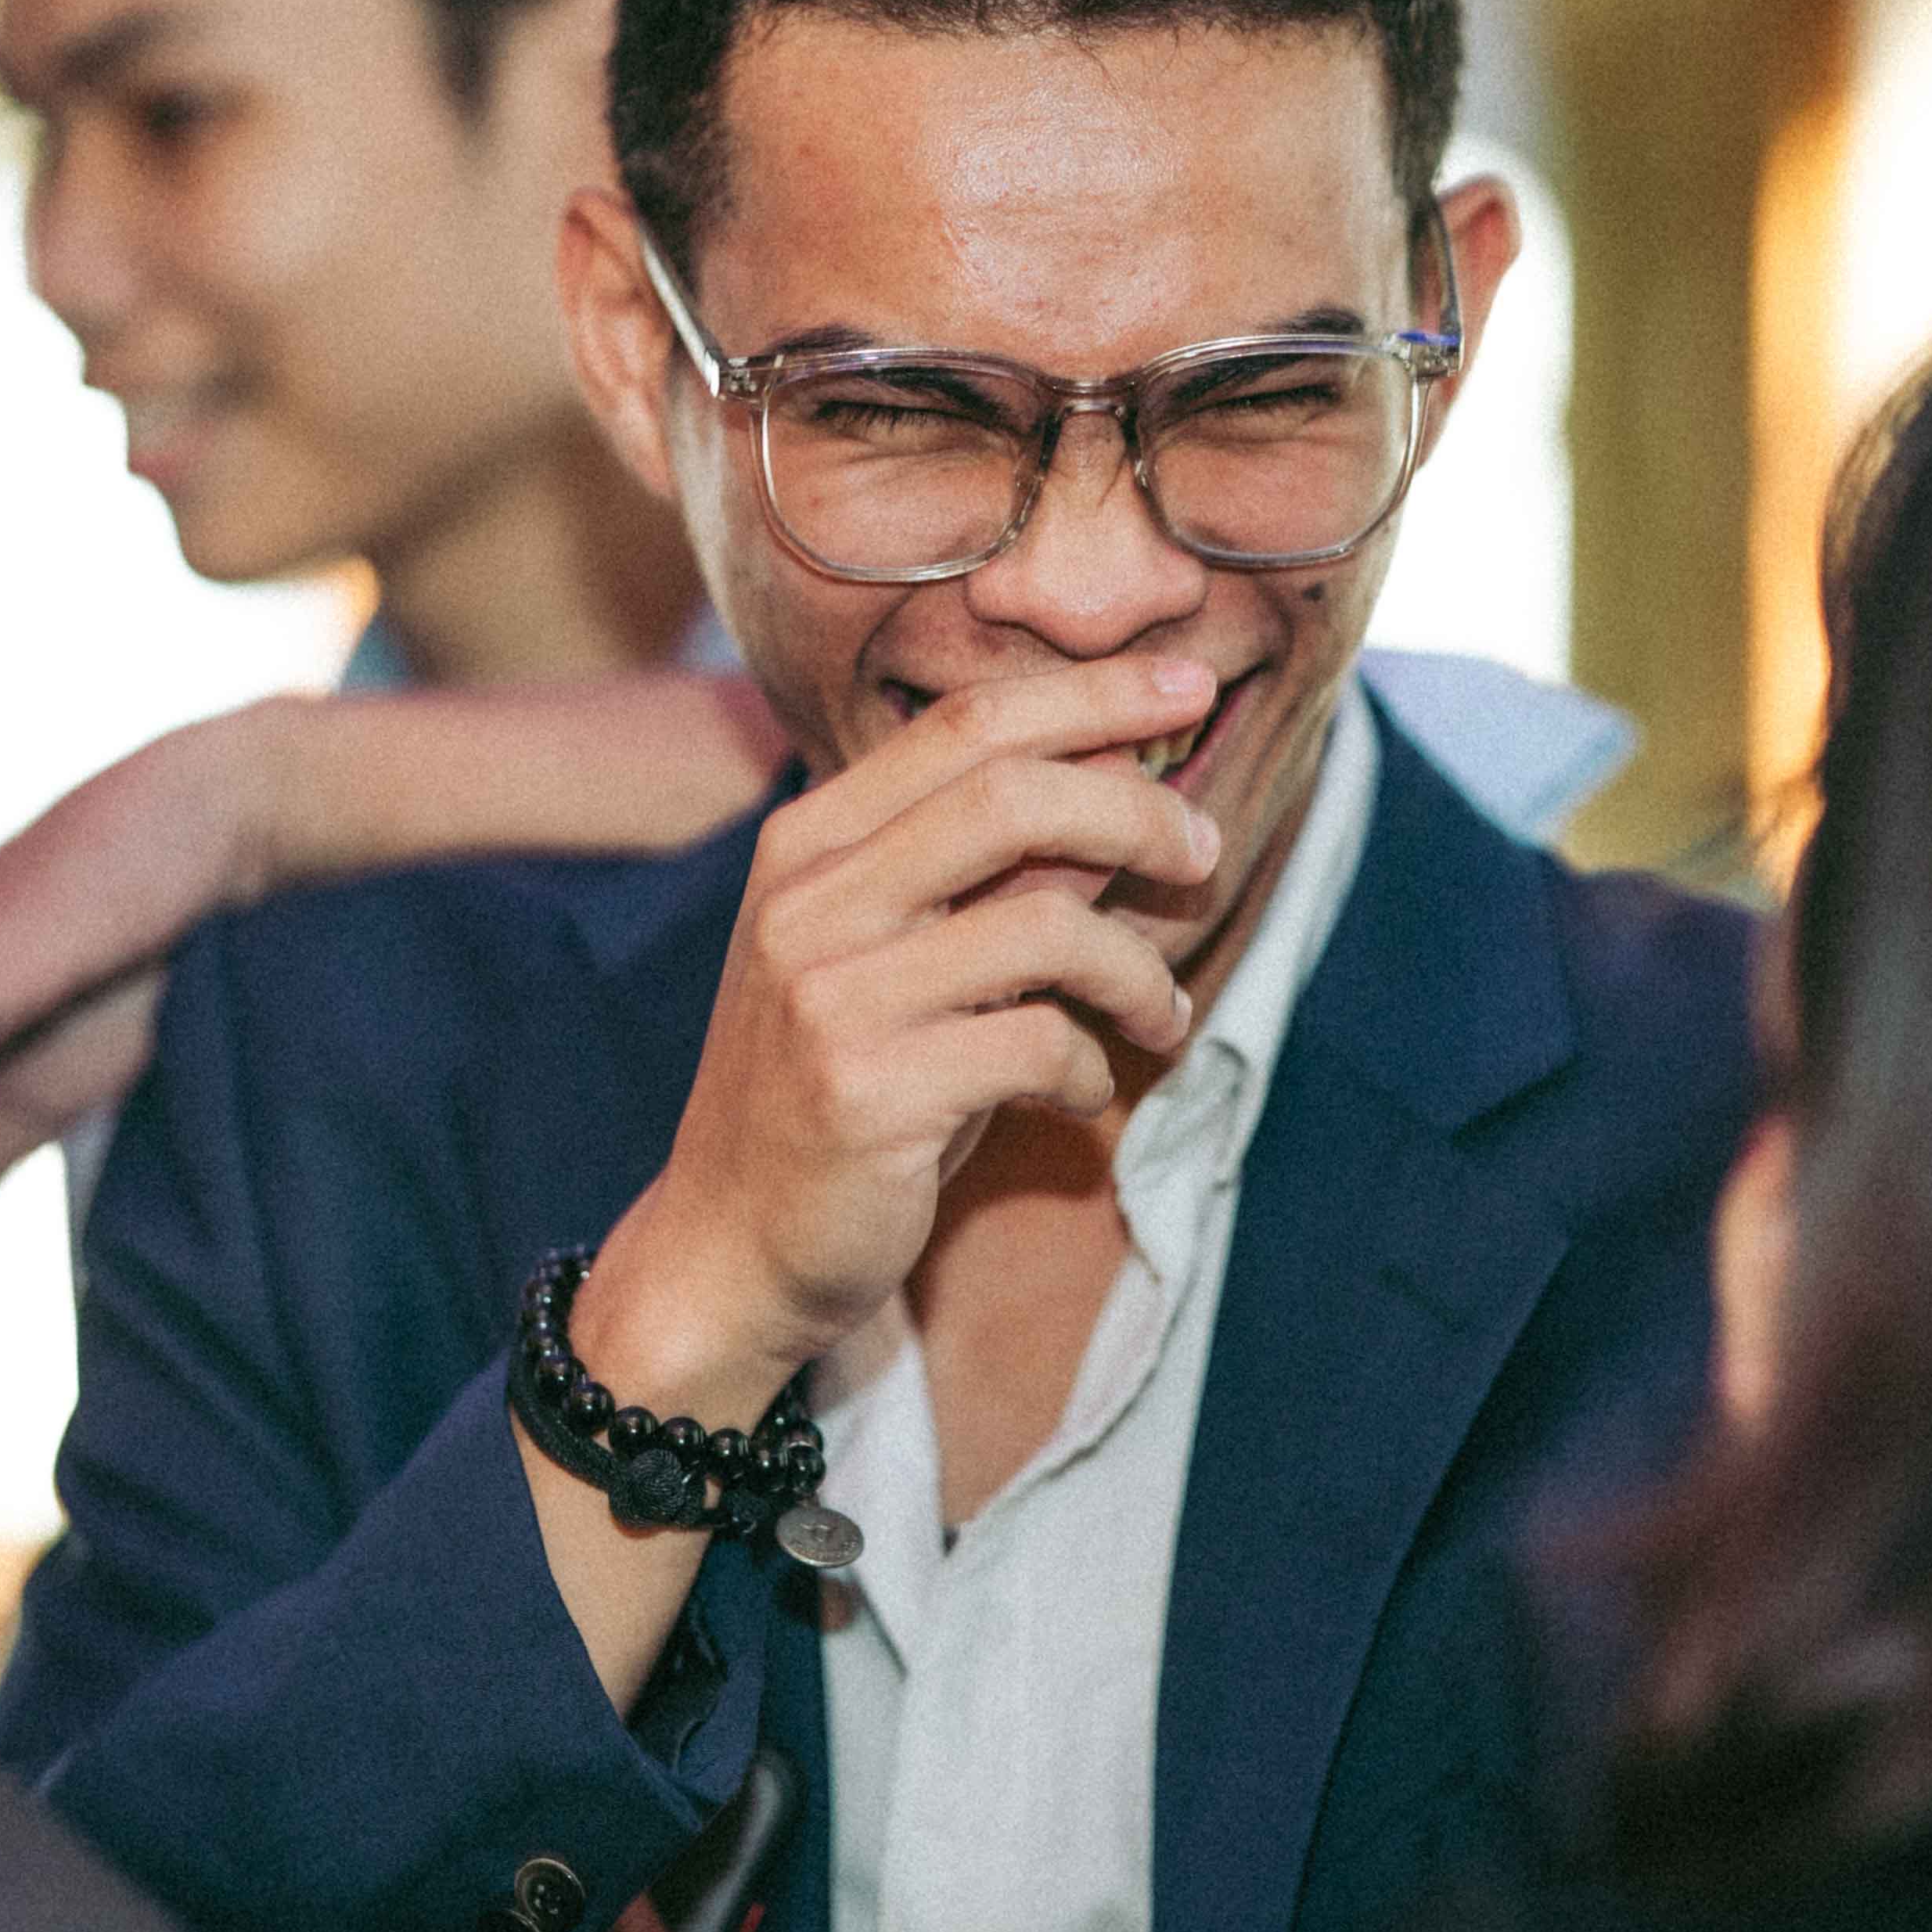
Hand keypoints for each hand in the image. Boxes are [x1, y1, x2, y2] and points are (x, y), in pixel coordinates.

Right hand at [571, 654, 1226, 1417]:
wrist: (728, 1245)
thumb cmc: (836, 1089)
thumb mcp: (894, 957)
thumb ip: (987, 875)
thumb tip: (1124, 789)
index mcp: (810, 843)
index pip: (966, 726)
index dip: (1090, 694)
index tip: (1189, 686)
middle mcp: (809, 901)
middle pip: (1011, 794)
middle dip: (1137, 808)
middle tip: (1204, 852)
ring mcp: (831, 995)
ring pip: (1045, 924)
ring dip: (1137, 969)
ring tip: (1161, 1015)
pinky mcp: (868, 1093)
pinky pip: (1037, 1043)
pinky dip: (1088, 1066)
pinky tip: (1079, 1092)